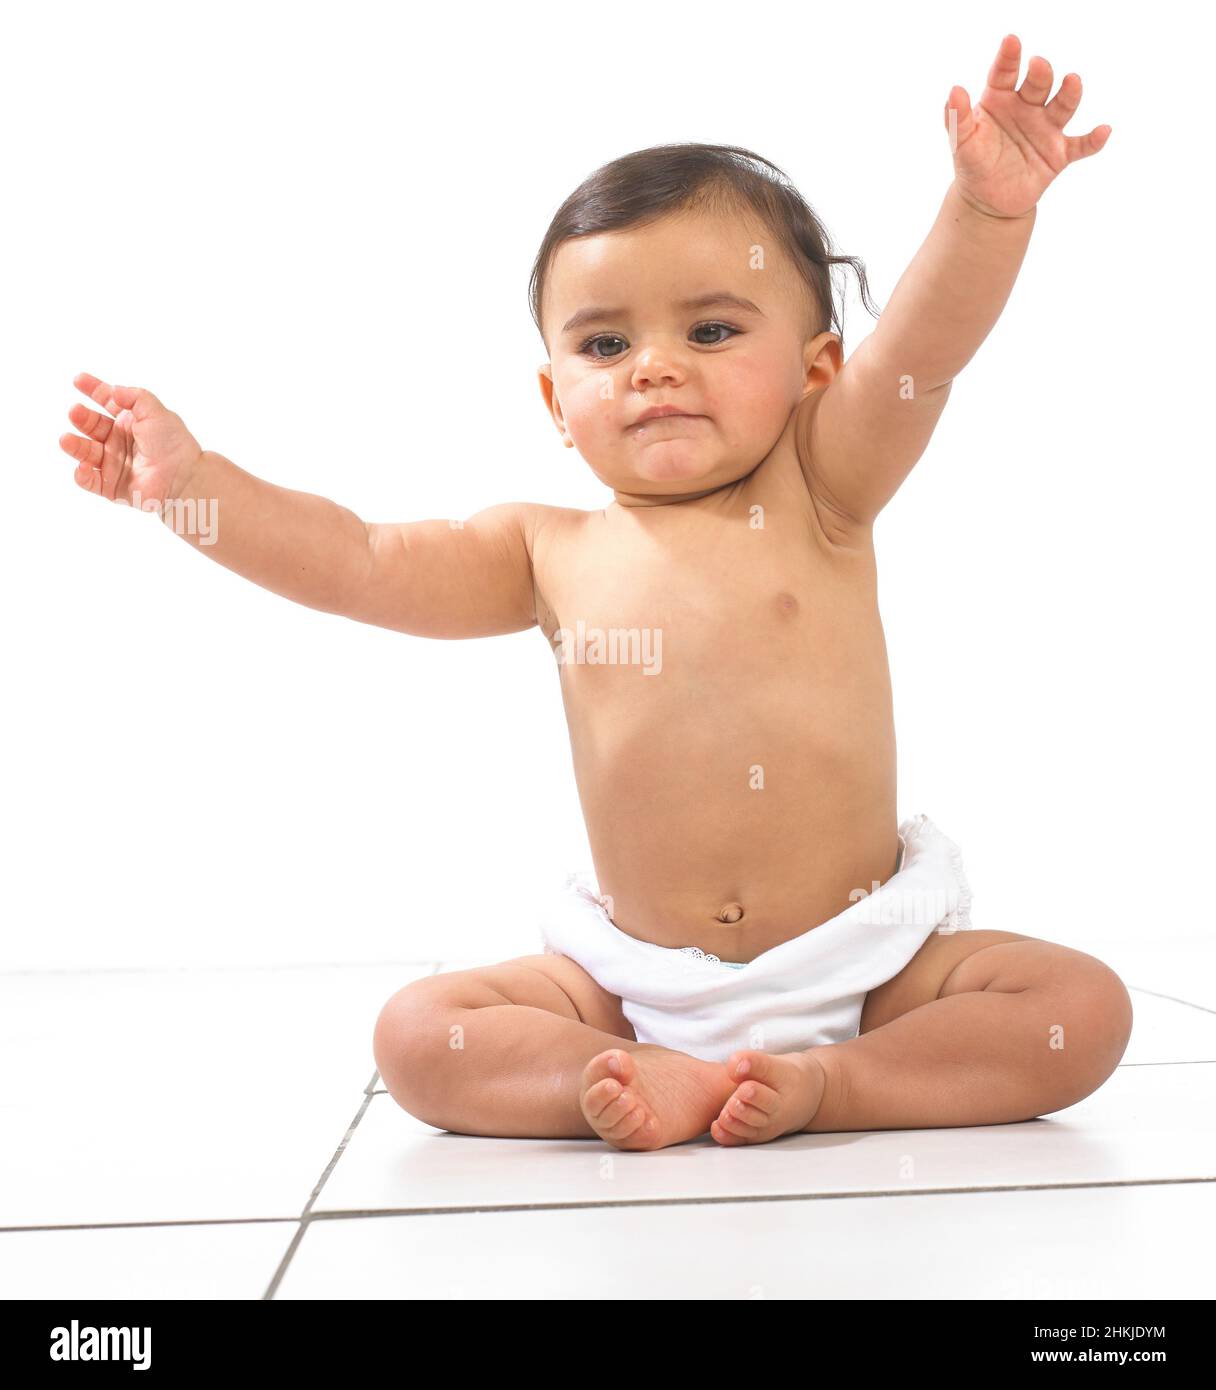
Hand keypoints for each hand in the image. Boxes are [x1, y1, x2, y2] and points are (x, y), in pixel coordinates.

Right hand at [59, 372, 203, 508]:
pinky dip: (82, 474)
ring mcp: (114, 464)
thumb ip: (135, 397)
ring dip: (74, 445)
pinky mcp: (112, 486)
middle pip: (92, 426)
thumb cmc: (174, 443)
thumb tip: (113, 391)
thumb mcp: (156, 411)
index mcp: (129, 422)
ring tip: (65, 440)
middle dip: (81, 418)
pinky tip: (83, 466)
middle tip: (75, 412)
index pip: (106, 402)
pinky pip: (90, 480)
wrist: (184, 477)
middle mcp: (119, 441)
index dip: (92, 389)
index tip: (78, 380)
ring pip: (86, 453)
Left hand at [945, 33, 1110, 218]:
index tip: (1011, 41)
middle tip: (1038, 66)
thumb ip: (956, 117)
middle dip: (1041, 73)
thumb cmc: (974, 163)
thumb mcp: (961, 142)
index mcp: (1001, 99)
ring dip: (1069, 93)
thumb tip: (954, 90)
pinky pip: (1081, 145)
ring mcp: (1046, 128)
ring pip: (1063, 106)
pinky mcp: (1059, 154)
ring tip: (1072, 81)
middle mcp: (1027, 107)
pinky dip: (1093, 140)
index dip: (1009, 57)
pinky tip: (1103, 131)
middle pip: (1039, 84)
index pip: (1005, 73)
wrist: (987, 200)